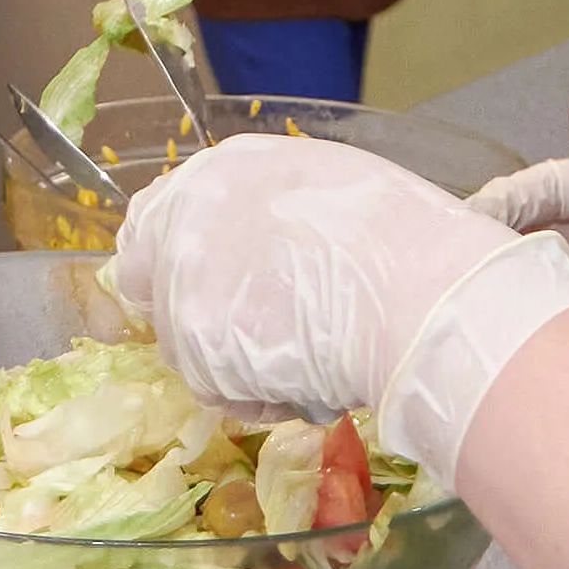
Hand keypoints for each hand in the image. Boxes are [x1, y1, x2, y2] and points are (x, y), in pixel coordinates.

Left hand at [114, 131, 568, 487]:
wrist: (416, 293)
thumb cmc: (398, 233)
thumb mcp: (323, 183)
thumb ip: (265, 206)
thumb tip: (253, 240)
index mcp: (220, 170)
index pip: (152, 220)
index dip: (178, 261)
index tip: (212, 288)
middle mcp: (186, 218)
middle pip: (156, 289)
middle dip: (201, 318)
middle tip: (262, 335)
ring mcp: (184, 284)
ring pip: (186, 349)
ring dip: (230, 364)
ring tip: (302, 360)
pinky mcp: (198, 349)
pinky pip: (217, 391)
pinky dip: (255, 398)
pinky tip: (307, 382)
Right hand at [474, 94, 568, 339]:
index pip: (553, 187)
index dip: (512, 197)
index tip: (472, 216)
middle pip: (539, 233)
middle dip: (498, 242)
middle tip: (455, 263)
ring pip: (544, 281)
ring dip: (511, 286)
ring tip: (470, 298)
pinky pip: (564, 329)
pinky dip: (535, 328)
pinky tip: (508, 336)